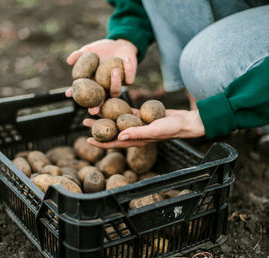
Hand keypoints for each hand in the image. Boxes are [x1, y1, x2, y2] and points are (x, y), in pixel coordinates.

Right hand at [65, 39, 137, 114]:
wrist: (120, 44)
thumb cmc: (102, 49)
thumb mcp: (89, 50)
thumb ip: (79, 55)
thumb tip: (69, 61)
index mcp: (94, 82)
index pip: (84, 91)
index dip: (76, 94)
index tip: (68, 94)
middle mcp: (104, 87)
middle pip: (100, 101)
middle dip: (97, 107)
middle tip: (93, 110)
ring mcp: (117, 85)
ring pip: (116, 92)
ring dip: (115, 83)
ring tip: (114, 70)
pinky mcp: (129, 80)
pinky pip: (129, 79)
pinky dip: (128, 69)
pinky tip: (125, 59)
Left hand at [83, 109, 205, 147]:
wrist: (185, 121)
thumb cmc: (172, 128)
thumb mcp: (154, 130)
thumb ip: (138, 133)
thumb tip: (119, 136)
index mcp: (136, 140)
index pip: (114, 143)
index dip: (100, 142)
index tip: (87, 139)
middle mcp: (135, 134)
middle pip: (112, 131)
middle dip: (98, 128)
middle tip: (84, 121)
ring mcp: (138, 125)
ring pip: (118, 121)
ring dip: (106, 117)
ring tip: (94, 110)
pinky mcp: (142, 116)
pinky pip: (128, 112)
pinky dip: (119, 108)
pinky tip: (110, 102)